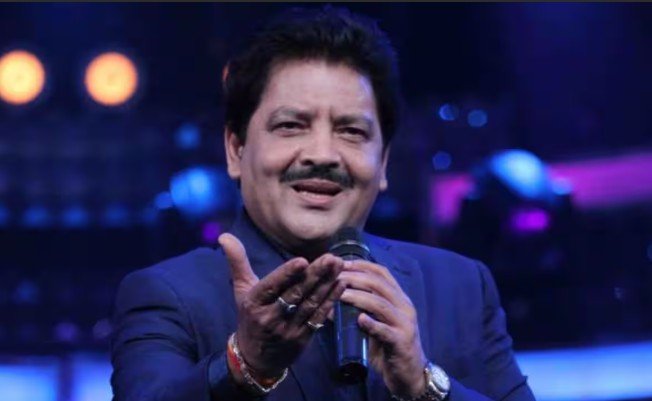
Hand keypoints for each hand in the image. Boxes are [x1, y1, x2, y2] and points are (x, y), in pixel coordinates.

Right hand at [219, 233, 345, 377]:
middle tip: (331, 258)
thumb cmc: (250, 316)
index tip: (302, 260)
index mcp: (254, 303)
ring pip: (310, 304)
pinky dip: (331, 300)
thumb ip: (237, 262)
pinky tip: (340, 285)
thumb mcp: (241, 289)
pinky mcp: (303, 338)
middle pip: (295, 293)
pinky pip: (319, 317)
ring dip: (326, 284)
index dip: (287, 274)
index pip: (272, 286)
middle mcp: (270, 317)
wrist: (255, 358)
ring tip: (339, 266)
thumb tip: (224, 236)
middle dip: (315, 275)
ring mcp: (288, 329)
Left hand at [339, 260, 426, 397]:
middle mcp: (405, 307)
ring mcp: (405, 324)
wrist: (410, 376)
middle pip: (379, 285)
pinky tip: (359, 320)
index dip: (361, 265)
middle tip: (335, 277)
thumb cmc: (389, 348)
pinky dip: (372, 324)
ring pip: (380, 305)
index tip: (341, 263)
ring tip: (340, 295)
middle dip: (355, 278)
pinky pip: (386, 331)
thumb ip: (359, 313)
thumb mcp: (376, 326)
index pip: (382, 273)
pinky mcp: (402, 342)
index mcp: (399, 299)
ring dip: (358, 297)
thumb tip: (330, 302)